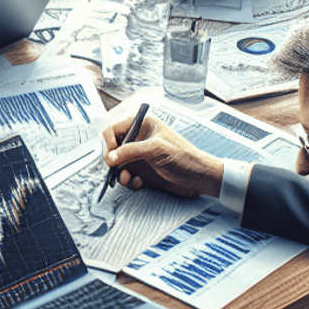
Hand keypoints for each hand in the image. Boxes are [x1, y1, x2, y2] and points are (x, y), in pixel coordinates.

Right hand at [101, 110, 223, 196]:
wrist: (200, 178)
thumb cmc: (184, 157)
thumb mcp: (156, 150)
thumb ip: (131, 151)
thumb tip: (110, 157)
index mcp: (142, 125)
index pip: (114, 129)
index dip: (108, 142)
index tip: (110, 157)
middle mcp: (139, 139)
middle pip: (114, 148)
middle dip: (113, 161)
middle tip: (115, 170)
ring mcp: (141, 155)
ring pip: (119, 164)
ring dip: (120, 173)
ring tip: (128, 180)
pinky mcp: (144, 170)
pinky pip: (127, 174)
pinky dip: (129, 181)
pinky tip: (138, 183)